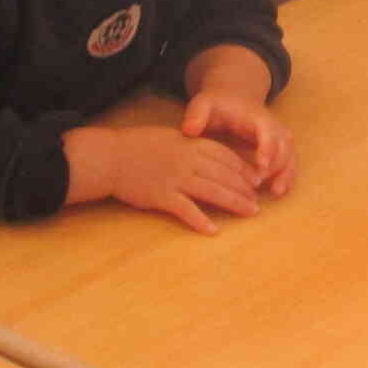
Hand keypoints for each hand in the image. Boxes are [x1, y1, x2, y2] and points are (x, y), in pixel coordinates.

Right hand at [106, 124, 263, 234]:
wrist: (109, 157)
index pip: (226, 157)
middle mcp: (187, 160)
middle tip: (258, 202)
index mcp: (191, 143)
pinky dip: (200, 220)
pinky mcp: (161, 196)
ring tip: (251, 213)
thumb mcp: (170, 137)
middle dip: (245, 189)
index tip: (257, 180)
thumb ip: (192, 145)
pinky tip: (213, 230)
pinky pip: (185, 210)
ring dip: (234, 203)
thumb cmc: (138, 146)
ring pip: (213, 191)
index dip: (244, 170)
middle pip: (225, 175)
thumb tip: (213, 157)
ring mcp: (175, 178)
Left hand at [181, 93, 297, 197]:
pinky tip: (278, 191)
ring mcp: (279, 139)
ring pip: (290, 157)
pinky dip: (287, 177)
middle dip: (277, 166)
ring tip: (275, 192)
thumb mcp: (204, 104)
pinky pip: (289, 163)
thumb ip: (196, 114)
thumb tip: (189, 130)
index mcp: (257, 118)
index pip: (268, 132)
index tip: (261, 164)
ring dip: (286, 174)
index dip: (267, 148)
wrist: (233, 99)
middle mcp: (273, 127)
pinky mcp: (279, 149)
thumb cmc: (217, 105)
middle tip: (260, 184)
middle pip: (284, 147)